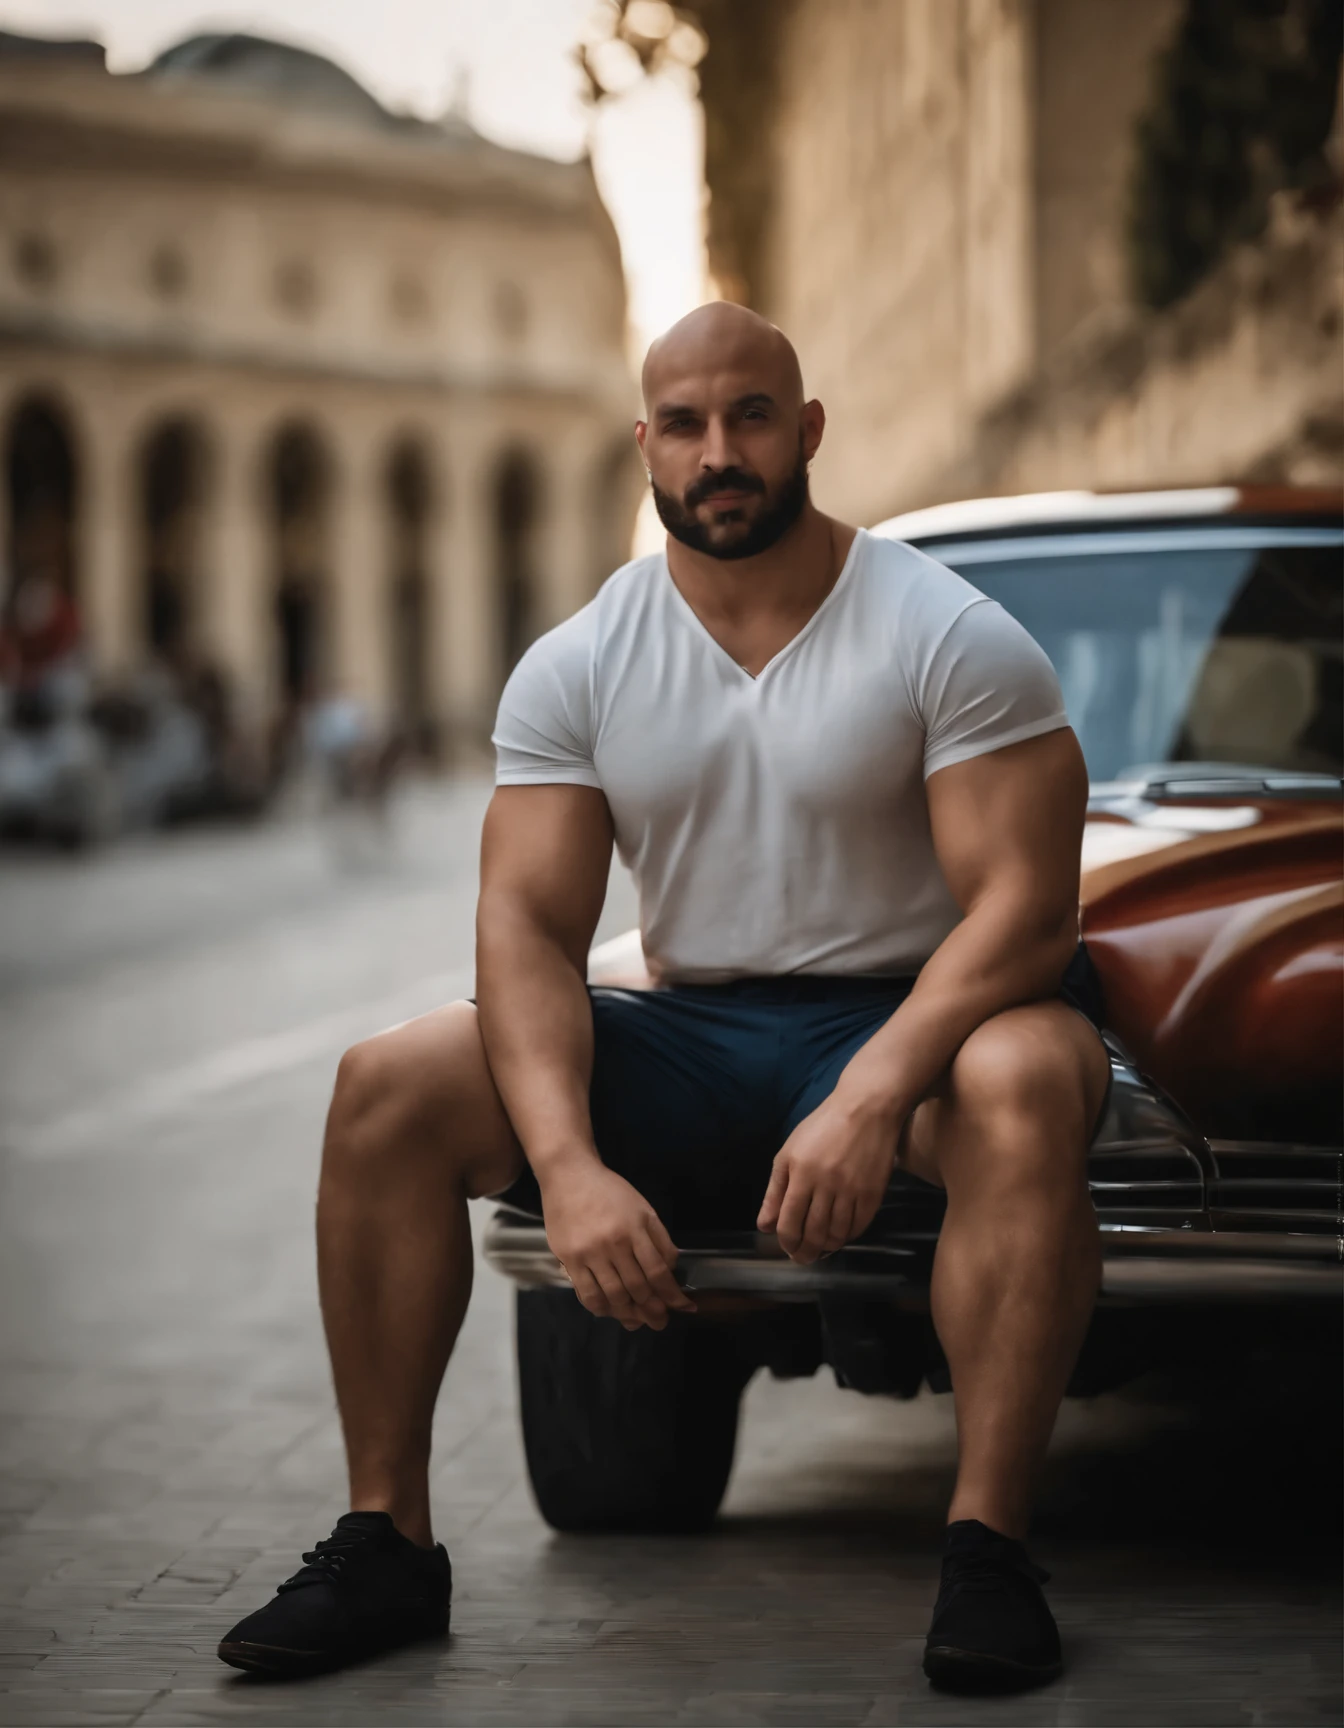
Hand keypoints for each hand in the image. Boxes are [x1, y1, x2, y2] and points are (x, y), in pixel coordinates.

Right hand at [540, 1159, 694, 1330]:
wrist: (570, 1176)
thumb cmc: (609, 1192)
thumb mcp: (643, 1208)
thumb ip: (660, 1239)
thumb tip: (670, 1270)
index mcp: (635, 1229)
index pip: (657, 1271)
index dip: (671, 1294)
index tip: (682, 1307)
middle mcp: (613, 1243)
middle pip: (637, 1288)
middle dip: (653, 1310)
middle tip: (660, 1322)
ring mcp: (589, 1253)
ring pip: (613, 1295)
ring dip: (628, 1314)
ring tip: (636, 1322)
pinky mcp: (569, 1259)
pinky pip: (586, 1293)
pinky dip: (601, 1308)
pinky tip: (609, 1311)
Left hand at [756, 1092, 899, 1264]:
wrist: (866, 1110)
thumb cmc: (822, 1128)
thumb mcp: (789, 1153)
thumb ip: (775, 1191)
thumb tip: (764, 1227)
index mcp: (801, 1174)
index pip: (789, 1222)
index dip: (786, 1242)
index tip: (787, 1248)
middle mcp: (826, 1185)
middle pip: (813, 1233)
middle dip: (805, 1252)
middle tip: (803, 1258)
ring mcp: (852, 1191)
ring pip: (837, 1234)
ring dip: (826, 1248)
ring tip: (820, 1250)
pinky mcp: (873, 1193)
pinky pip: (858, 1226)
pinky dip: (847, 1237)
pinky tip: (840, 1237)